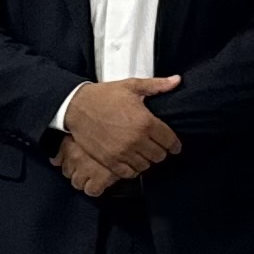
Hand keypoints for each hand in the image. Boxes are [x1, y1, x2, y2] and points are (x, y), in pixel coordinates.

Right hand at [53, 76, 180, 195]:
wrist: (76, 106)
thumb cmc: (104, 95)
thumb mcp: (131, 86)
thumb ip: (157, 86)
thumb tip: (177, 80)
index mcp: (146, 122)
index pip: (170, 141)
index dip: (174, 144)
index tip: (173, 145)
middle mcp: (136, 140)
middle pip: (159, 156)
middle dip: (160, 151)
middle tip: (155, 146)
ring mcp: (123, 152)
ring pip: (146, 166)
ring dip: (146, 160)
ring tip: (142, 153)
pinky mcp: (110, 160)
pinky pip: (129, 173)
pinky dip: (133, 169)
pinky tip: (131, 160)